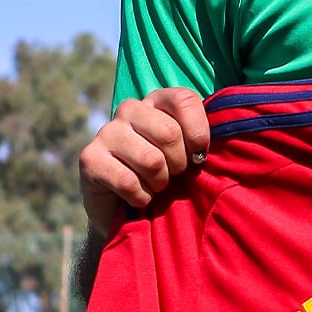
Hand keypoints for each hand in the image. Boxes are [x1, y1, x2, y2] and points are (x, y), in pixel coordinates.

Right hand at [78, 87, 211, 235]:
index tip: (198, 155)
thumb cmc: (166, 177)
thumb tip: (222, 140)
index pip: (184, 99)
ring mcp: (106, 132)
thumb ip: (201, 139)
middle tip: (172, 175)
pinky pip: (129, 182)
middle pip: (169, 133)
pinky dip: (141, 198)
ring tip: (154, 185)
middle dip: (179, 165)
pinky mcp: (89, 159)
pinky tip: (137, 197)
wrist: (126, 212)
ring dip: (159, 184)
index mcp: (156, 101)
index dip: (198, 133)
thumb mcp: (189, 154)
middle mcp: (129, 109)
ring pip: (151, 160)